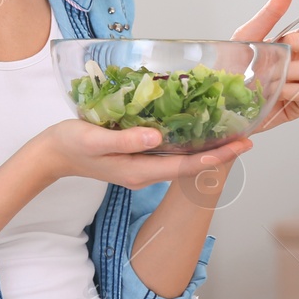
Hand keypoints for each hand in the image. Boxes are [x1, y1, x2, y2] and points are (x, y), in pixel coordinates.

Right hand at [30, 118, 253, 190]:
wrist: (52, 153)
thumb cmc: (71, 144)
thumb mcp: (95, 139)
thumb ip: (126, 140)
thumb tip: (160, 137)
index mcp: (139, 172)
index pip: (187, 166)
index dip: (216, 156)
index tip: (241, 146)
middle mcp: (146, 172)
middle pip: (190, 164)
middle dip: (218, 151)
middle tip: (246, 136)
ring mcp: (141, 165)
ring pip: (181, 158)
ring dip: (205, 146)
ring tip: (229, 131)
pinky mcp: (136, 155)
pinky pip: (168, 151)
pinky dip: (186, 140)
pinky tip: (195, 126)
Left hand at [234, 0, 298, 130]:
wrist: (218, 96)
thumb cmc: (231, 66)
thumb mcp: (248, 34)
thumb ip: (271, 12)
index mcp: (290, 44)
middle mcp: (298, 62)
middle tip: (281, 48)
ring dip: (289, 71)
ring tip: (267, 76)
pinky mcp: (296, 105)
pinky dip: (288, 91)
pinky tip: (273, 93)